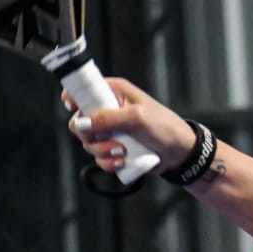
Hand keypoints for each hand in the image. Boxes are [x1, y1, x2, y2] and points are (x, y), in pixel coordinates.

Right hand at [61, 77, 193, 175]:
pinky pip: (99, 158)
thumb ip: (108, 119)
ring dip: (102, 151)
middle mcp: (108, 109)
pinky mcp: (113, 148)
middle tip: (109, 139)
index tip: (73, 108)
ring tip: (122, 152)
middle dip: (90, 135)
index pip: (83, 89)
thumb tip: (81, 123)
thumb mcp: (137, 118)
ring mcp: (110, 130)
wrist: (179, 152)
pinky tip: (122, 162)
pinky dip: (107, 162)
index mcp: (114, 92)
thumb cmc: (164, 126)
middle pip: (78, 122)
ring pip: (88, 143)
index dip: (72, 97)